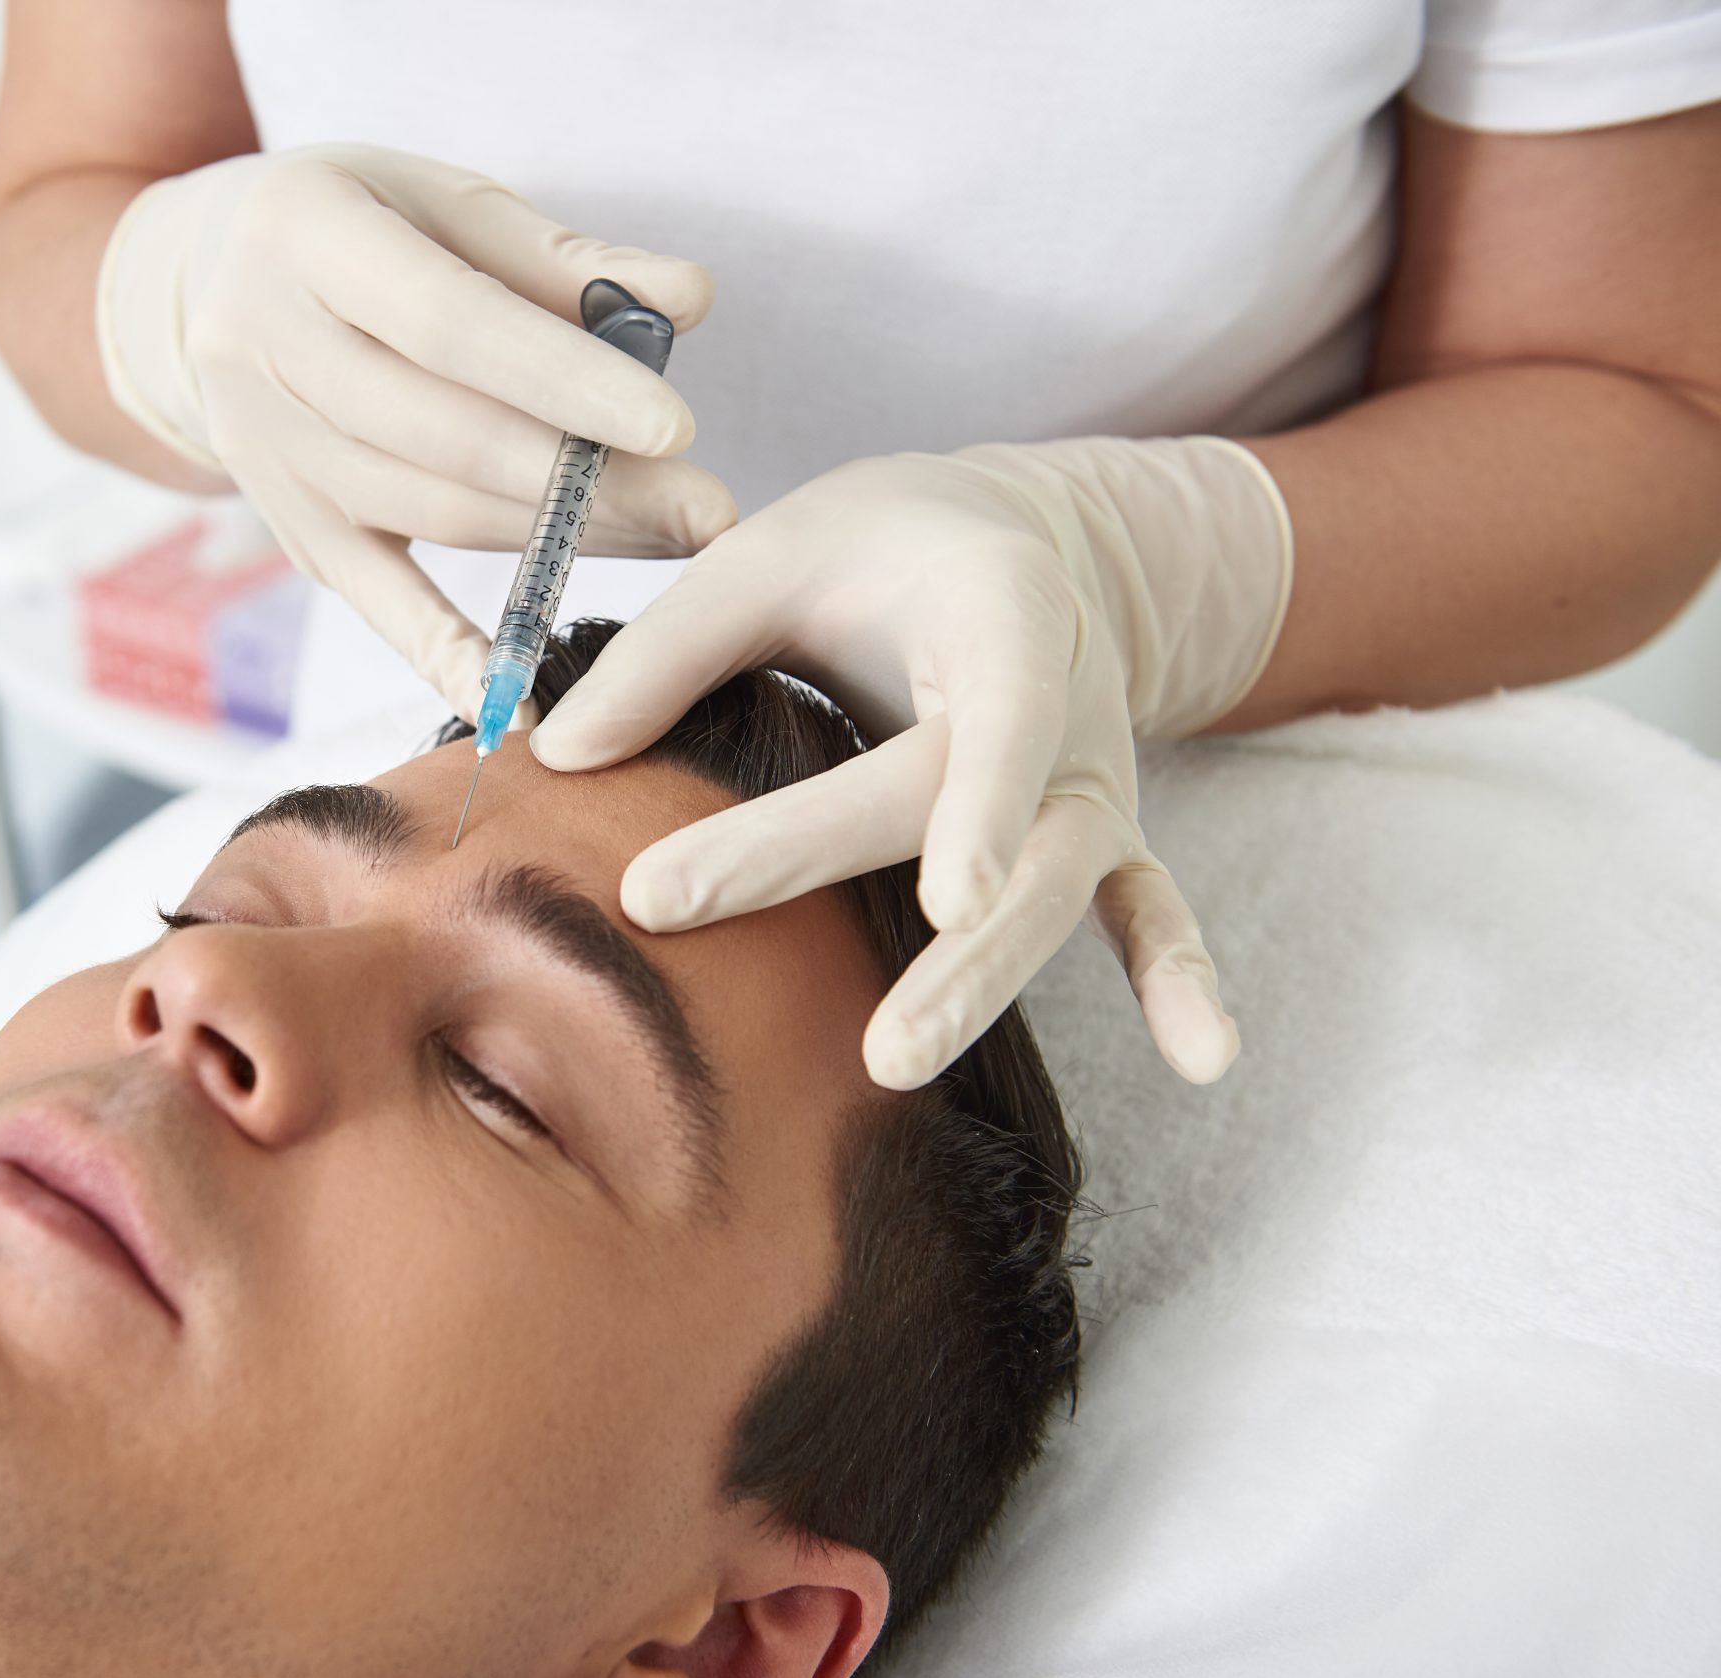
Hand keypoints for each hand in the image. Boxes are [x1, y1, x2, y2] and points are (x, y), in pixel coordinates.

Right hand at [97, 143, 735, 721]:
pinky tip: (523, 703)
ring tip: (672, 545)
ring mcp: (266, 451)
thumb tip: (690, 298)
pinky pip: (375, 602)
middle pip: (440, 434)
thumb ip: (566, 257)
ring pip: (424, 512)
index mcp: (303, 235)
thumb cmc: (363, 225)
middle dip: (585, 481)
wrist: (208, 281)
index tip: (674, 425)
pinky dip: (448, 656)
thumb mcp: (445, 202)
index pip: (448, 324)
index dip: (562, 380)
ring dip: (558, 544)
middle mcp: (262, 348)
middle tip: (706, 513)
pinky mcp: (288, 528)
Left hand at [528, 438, 1294, 1089]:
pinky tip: (1206, 1057)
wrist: (1012, 535)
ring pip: (1056, 891)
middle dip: (887, 903)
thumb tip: (553, 760)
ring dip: (986, 980)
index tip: (939, 896)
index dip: (982, 805)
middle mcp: (1070, 708)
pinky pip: (1151, 907)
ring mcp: (1094, 783)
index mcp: (1005, 611)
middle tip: (785, 983)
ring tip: (900, 1061)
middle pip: (990, 821)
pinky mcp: (1100, 834)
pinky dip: (1180, 974)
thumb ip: (670, 646)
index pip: (1001, 715)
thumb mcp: (774, 549)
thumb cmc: (881, 545)